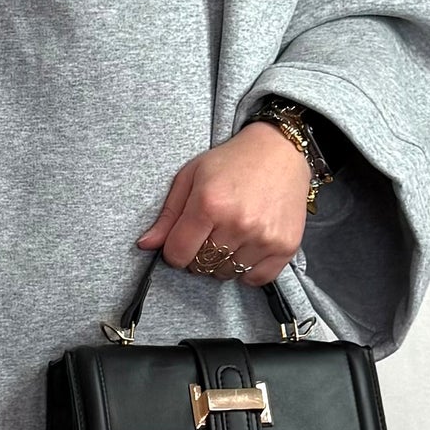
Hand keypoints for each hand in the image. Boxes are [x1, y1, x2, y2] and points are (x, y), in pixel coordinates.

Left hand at [136, 125, 312, 286]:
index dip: (175, 249)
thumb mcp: (191, 177)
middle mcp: (238, 224)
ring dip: (223, 261)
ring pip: (226, 273)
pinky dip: (248, 269)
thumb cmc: (233, 161)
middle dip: (198, 254)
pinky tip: (247, 246)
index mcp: (209, 204)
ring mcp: (264, 237)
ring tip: (230, 234)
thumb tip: (145, 245)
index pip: (177, 255)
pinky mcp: (285, 246)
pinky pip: (255, 278)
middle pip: (201, 266)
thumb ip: (168, 215)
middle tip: (210, 231)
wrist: (281, 150)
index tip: (184, 238)